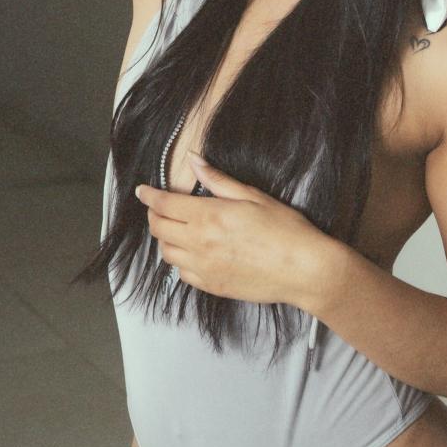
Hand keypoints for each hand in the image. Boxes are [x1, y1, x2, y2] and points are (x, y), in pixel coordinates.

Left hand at [136, 154, 324, 306]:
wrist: (304, 270)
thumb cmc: (285, 230)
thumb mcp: (253, 196)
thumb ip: (218, 180)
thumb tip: (194, 160)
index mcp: (209, 216)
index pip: (164, 204)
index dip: (149, 196)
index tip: (142, 191)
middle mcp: (200, 243)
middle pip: (159, 229)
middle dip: (154, 215)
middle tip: (159, 208)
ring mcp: (204, 268)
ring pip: (167, 253)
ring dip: (166, 238)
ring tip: (176, 229)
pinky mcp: (212, 286)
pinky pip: (182, 274)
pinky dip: (180, 261)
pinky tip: (193, 253)